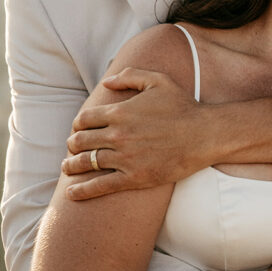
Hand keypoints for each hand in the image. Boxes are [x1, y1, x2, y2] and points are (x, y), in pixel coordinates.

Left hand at [63, 68, 208, 198]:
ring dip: (72, 166)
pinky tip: (72, 194)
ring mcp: (125, 158)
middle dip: (72, 144)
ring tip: (67, 168)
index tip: (78, 129)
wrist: (204, 135)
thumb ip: (129, 76)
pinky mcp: (134, 177)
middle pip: (81, 141)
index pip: (84, 119)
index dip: (77, 124)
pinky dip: (83, 190)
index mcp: (119, 112)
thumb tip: (106, 83)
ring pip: (87, 163)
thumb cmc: (182, 106)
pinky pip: (101, 185)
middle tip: (71, 148)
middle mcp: (118, 135)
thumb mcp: (157, 81)